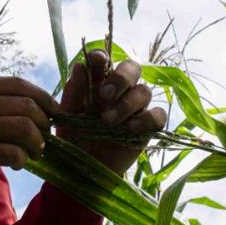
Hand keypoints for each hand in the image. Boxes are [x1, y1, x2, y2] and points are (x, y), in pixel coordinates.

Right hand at [0, 76, 58, 195]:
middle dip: (44, 124)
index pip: (21, 84)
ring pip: (25, 127)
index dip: (44, 98)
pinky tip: (18, 163)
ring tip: (35, 152)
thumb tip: (32, 108)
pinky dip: (23, 159)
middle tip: (44, 139)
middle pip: (28, 106)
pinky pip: (13, 152)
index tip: (54, 113)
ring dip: (37, 143)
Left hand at [59, 50, 166, 175]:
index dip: (102, 56)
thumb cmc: (75, 137)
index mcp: (98, 82)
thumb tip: (80, 66)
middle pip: (132, 68)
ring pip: (144, 91)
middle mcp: (120, 91)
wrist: (85, 168)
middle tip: (104, 95)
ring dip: (127, 103)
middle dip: (121, 78)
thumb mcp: (67, 116)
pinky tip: (131, 128)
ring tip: (108, 121)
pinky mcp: (148, 126)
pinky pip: (158, 115)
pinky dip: (147, 119)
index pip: (105, 60)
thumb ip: (73, 92)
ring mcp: (136, 108)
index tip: (97, 61)